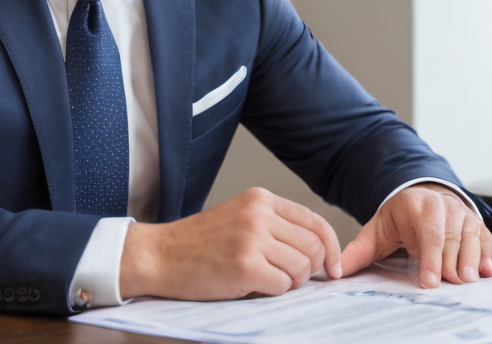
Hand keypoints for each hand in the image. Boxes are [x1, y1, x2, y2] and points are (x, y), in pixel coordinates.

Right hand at [119, 187, 341, 299]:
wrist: (159, 255)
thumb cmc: (199, 244)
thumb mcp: (240, 219)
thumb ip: (276, 227)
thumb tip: (320, 253)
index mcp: (261, 199)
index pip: (316, 223)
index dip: (331, 249)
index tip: (332, 268)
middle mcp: (259, 214)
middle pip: (314, 247)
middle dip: (309, 270)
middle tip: (288, 277)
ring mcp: (252, 239)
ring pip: (302, 268)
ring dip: (288, 282)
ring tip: (263, 279)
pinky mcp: (245, 265)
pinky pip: (282, 285)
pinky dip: (272, 291)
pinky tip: (251, 285)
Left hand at [339, 183, 491, 287]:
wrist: (422, 196)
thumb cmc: (400, 217)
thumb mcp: (378, 229)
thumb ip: (359, 250)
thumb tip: (337, 270)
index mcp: (418, 205)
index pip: (427, 233)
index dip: (430, 258)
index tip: (429, 282)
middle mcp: (443, 206)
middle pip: (450, 238)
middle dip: (451, 262)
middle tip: (453, 283)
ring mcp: (462, 214)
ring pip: (471, 238)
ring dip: (472, 259)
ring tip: (469, 279)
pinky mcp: (476, 224)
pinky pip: (485, 238)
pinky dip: (488, 254)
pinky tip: (487, 270)